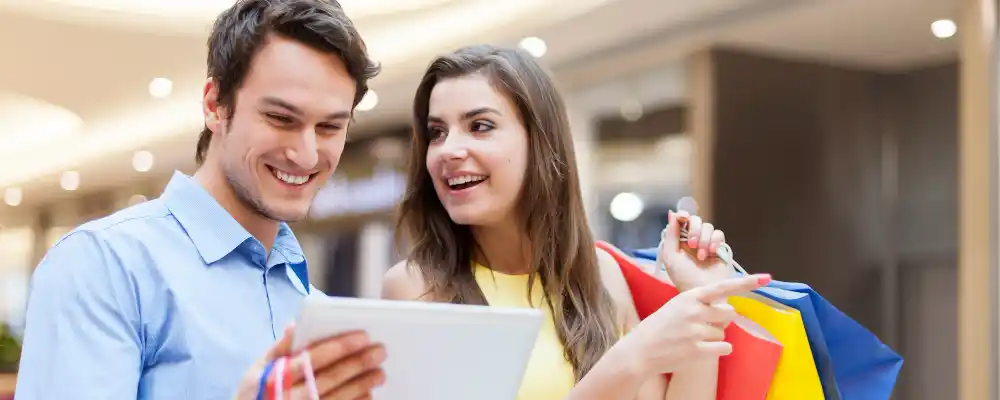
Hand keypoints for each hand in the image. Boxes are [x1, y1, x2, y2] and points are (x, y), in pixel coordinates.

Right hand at [234, 326, 386, 399]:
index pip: (312, 358)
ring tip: (380, 372)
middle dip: (357, 364)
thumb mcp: (259, 368)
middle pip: (329, 378)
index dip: (339, 347)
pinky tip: (368, 394)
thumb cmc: (258, 391)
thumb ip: (279, 347)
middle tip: (381, 351)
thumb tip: (295, 324)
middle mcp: (288, 397)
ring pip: (338, 398)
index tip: (363, 336)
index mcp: (275, 377)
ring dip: (362, 384)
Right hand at [620, 273, 770, 375]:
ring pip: (724, 332)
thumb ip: (700, 304)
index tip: (766, 278)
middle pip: (729, 313)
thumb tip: (728, 311)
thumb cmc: (660, 326)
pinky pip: (725, 347)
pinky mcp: (698, 350)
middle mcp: (695, 311)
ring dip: (714, 336)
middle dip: (721, 319)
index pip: (722, 287)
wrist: (641, 350)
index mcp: (689, 297)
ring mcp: (696, 331)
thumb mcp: (676, 306)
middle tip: (702, 324)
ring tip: (692, 338)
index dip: (746, 283)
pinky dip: (718, 349)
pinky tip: (701, 349)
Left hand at [660, 210, 732, 291]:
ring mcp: (707, 243)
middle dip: (694, 229)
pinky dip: (715, 241)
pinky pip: (719, 234)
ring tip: (702, 256)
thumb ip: (671, 236)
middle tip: (691, 244)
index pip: (681, 220)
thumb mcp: (671, 257)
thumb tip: (673, 214)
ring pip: (708, 226)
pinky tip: (712, 252)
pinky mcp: (720, 248)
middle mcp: (693, 240)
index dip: (683, 215)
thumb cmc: (684, 278)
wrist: (704, 292)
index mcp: (679, 241)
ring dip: (704, 239)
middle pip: (696, 220)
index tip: (683, 218)